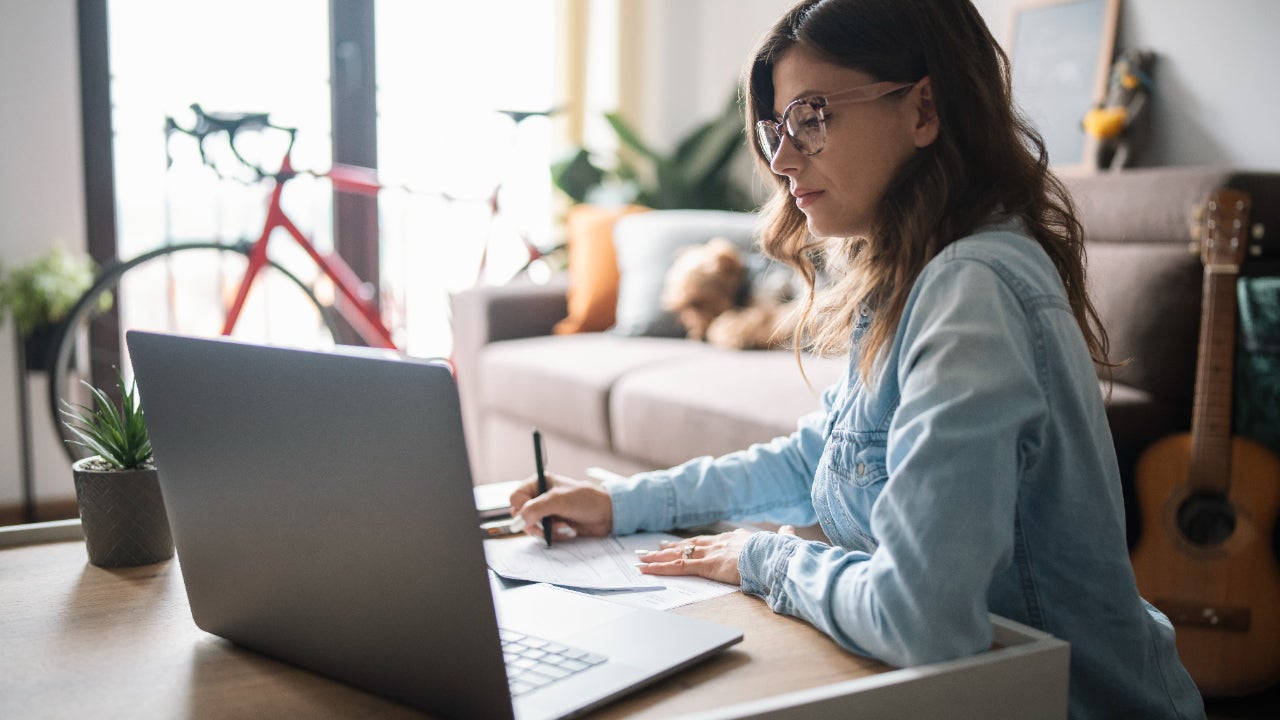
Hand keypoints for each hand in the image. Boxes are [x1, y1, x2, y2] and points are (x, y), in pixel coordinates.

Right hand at [510, 473, 612, 539]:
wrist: (607, 515)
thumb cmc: (586, 500)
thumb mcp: (559, 500)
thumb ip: (536, 508)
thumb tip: (519, 521)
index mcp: (538, 483)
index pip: (516, 497)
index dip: (520, 510)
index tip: (529, 519)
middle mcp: (540, 497)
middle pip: (521, 515)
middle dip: (535, 524)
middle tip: (546, 527)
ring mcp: (546, 512)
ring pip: (532, 528)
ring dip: (548, 531)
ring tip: (564, 526)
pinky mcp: (553, 525)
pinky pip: (544, 535)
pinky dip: (555, 535)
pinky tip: (568, 530)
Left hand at [635, 525, 797, 584]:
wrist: (775, 556)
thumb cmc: (779, 552)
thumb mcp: (782, 542)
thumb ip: (783, 536)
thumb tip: (788, 530)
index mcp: (735, 538)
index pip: (708, 541)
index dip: (693, 543)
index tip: (683, 543)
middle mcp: (719, 543)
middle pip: (688, 545)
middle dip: (669, 548)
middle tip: (652, 549)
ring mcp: (711, 553)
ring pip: (678, 555)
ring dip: (658, 558)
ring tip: (642, 559)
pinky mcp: (707, 566)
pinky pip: (679, 567)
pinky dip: (661, 568)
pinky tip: (647, 569)